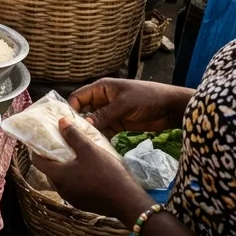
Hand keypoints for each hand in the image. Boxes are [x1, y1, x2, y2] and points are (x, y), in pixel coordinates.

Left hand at [31, 121, 152, 223]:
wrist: (127, 201)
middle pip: (50, 171)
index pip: (38, 162)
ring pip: (63, 180)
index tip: (42, 141)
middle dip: (53, 159)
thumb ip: (73, 135)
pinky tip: (87, 171)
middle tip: (60, 146)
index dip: (37, 150)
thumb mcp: (89, 149)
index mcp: (59, 176)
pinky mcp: (83, 204)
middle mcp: (62, 189)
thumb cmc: (106, 173)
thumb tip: (61, 121)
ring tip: (74, 157)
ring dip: (65, 169)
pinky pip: (73, 188)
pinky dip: (75, 179)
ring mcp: (73, 199)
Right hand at [67, 77, 190, 135]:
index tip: (65, 124)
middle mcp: (102, 100)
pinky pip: (104, 131)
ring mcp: (110, 113)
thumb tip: (84, 124)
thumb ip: (104, 114)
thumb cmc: (147, 98)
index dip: (70, 109)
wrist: (170, 108)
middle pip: (83, 111)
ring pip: (93, 123)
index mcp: (101, 88)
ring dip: (89, 132)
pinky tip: (96, 147)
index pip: (78, 97)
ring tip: (81, 145)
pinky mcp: (118, 124)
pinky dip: (100, 138)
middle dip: (77, 122)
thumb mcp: (124, 104)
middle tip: (70, 137)